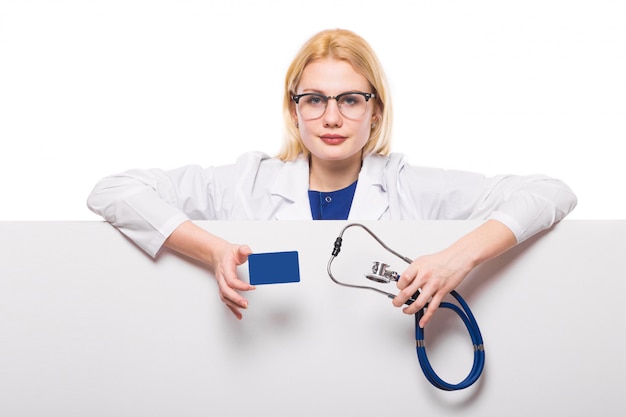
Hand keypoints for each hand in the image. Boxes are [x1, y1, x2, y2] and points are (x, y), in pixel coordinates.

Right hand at [212, 243, 254, 319]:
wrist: (218, 254)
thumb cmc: (229, 253)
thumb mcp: (237, 248)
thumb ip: (243, 250)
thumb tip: (249, 252)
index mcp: (225, 268)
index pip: (231, 280)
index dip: (241, 285)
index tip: (252, 287)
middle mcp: (221, 278)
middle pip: (226, 291)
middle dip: (236, 299)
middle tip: (246, 304)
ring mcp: (221, 284)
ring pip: (225, 297)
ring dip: (234, 305)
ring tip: (244, 308)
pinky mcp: (224, 288)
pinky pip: (226, 300)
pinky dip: (232, 309)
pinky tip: (238, 315)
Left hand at [392, 220, 516, 327]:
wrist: (457, 259)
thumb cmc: (440, 260)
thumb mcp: (422, 261)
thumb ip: (412, 271)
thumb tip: (403, 282)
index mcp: (418, 267)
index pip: (403, 279)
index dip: (398, 286)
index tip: (398, 289)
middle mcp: (425, 276)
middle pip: (407, 292)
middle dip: (398, 301)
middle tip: (396, 303)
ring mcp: (434, 285)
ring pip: (418, 303)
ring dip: (410, 310)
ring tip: (406, 310)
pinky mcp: (442, 292)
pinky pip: (433, 307)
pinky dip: (426, 316)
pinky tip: (422, 321)